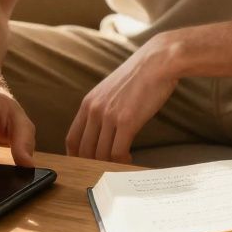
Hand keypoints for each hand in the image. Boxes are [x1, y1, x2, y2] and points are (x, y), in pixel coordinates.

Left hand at [66, 33, 180, 162]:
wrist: (158, 61)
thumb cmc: (141, 75)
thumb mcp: (112, 90)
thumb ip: (104, 107)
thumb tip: (104, 128)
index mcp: (88, 102)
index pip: (72, 138)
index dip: (76, 156)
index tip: (84, 165)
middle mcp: (94, 110)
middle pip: (84, 150)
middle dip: (93, 165)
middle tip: (106, 171)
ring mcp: (109, 116)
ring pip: (100, 154)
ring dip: (110, 165)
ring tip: (121, 165)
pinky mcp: (126, 121)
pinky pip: (118, 152)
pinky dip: (122, 162)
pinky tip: (130, 159)